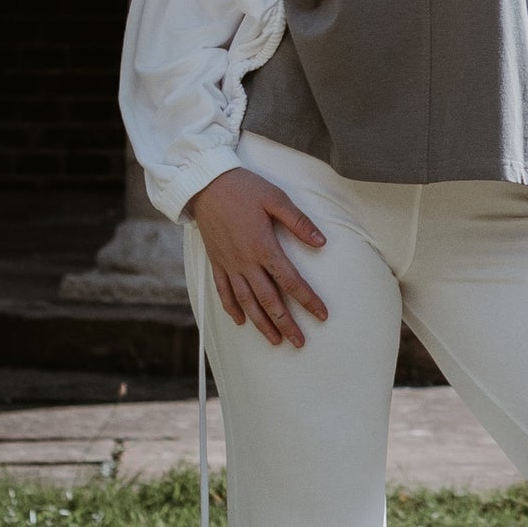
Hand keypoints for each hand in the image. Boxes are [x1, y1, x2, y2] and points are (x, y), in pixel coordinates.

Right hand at [185, 169, 328, 346]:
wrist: (205, 184)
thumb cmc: (243, 188)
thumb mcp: (276, 199)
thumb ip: (299, 223)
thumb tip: (322, 242)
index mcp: (264, 247)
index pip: (291, 281)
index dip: (308, 300)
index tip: (321, 316)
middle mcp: (246, 262)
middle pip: (269, 301)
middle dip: (286, 323)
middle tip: (299, 342)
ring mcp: (229, 265)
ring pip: (247, 302)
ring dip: (261, 324)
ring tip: (275, 341)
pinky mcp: (216, 262)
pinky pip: (224, 292)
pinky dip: (232, 309)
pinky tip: (240, 321)